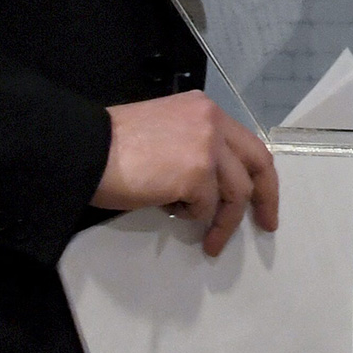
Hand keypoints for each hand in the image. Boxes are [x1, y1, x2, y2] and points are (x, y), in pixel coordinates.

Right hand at [91, 91, 278, 255]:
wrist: (86, 150)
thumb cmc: (114, 146)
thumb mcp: (165, 131)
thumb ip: (193, 145)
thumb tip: (209, 182)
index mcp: (204, 109)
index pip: (247, 142)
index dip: (258, 173)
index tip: (261, 197)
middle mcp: (213, 121)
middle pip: (257, 164)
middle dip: (266, 198)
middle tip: (266, 225)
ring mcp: (208, 147)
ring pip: (236, 193)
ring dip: (223, 222)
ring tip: (210, 243)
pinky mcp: (198, 174)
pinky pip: (206, 207)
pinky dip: (191, 216)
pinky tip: (167, 209)